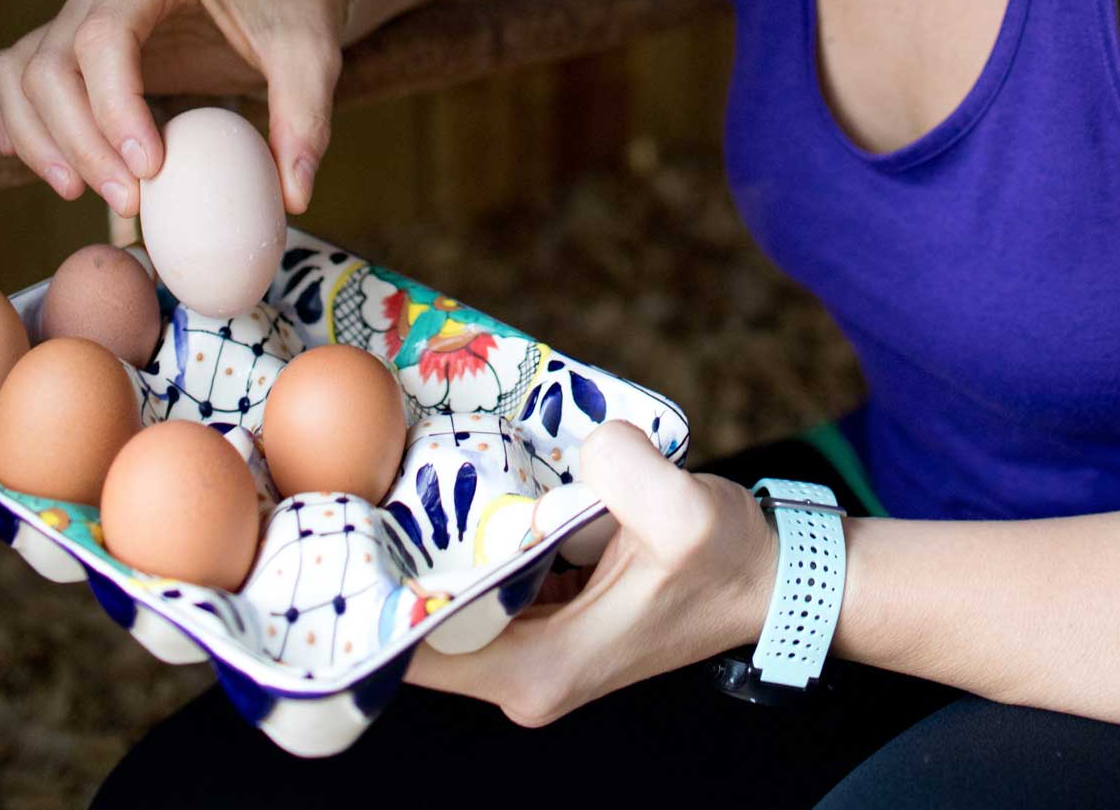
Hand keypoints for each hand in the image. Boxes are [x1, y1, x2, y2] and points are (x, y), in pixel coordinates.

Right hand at [0, 0, 345, 215]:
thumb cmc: (294, 5)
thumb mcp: (314, 53)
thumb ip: (305, 119)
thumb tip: (293, 196)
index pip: (105, 36)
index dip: (113, 108)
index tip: (149, 169)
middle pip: (53, 63)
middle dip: (80, 142)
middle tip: (128, 202)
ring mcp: (82, 3)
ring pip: (23, 72)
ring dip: (43, 141)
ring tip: (86, 194)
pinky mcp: (76, 35)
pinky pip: (15, 72)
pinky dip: (12, 117)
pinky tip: (36, 161)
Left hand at [402, 420, 778, 726]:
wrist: (768, 579)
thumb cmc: (729, 561)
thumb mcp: (686, 512)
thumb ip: (624, 473)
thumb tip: (581, 445)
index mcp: (540, 668)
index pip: (419, 649)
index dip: (376, 596)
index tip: (350, 531)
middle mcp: (525, 674)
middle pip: (424, 625)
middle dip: (395, 560)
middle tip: (367, 483)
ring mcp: (535, 649)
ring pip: (453, 601)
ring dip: (433, 546)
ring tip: (404, 473)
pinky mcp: (549, 619)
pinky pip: (487, 582)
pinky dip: (475, 539)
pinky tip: (466, 482)